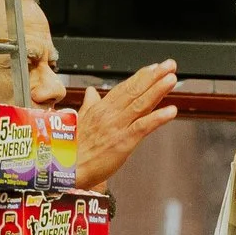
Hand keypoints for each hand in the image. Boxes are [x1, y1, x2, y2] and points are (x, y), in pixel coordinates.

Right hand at [72, 60, 177, 190]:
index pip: (124, 88)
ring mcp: (116, 127)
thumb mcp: (80, 121)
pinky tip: (171, 111)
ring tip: (171, 79)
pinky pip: (143, 127)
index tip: (154, 67)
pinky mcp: (122, 142)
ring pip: (140, 104)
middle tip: (169, 65)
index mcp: (100, 109)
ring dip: (157, 90)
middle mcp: (109, 114)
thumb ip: (89, 105)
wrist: (65, 169)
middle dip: (154, 76)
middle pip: (135, 91)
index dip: (141, 76)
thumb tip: (91, 92)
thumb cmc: (72, 150)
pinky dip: (158, 118)